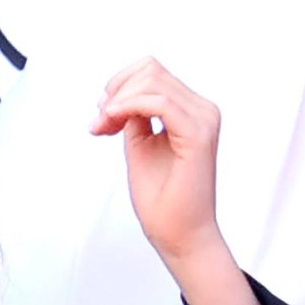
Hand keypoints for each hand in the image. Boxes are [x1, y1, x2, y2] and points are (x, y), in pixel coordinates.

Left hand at [91, 59, 277, 304]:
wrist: (178, 235)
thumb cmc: (162, 197)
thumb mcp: (139, 142)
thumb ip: (135, 115)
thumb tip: (119, 94)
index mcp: (192, 110)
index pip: (152, 72)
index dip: (120, 85)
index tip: (102, 117)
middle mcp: (203, 109)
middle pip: (150, 69)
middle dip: (115, 90)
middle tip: (100, 123)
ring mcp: (204, 119)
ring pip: (152, 80)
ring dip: (118, 100)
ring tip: (104, 127)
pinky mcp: (198, 134)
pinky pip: (158, 101)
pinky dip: (128, 106)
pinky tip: (113, 123)